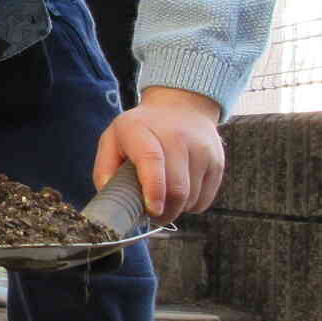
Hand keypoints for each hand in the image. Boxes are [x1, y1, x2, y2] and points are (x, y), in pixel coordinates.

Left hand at [93, 86, 224, 224]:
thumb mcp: (113, 139)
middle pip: (177, 188)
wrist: (182, 106)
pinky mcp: (217, 162)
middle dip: (163, 212)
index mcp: (142, 131)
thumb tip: (111, 198)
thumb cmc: (141, 130)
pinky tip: (180, 191)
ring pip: (191, 198)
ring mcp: (201, 149)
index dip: (153, 189)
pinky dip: (190, 205)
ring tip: (164, 197)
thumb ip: (104, 169)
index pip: (152, 160)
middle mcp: (177, 137)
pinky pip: (204, 200)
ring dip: (176, 209)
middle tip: (151, 214)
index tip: (152, 210)